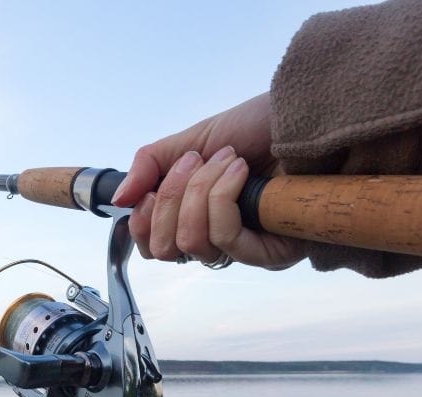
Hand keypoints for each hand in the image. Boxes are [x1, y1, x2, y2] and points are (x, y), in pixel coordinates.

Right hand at [110, 93, 306, 269]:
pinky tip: (240, 172)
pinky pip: (225, 238)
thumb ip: (149, 166)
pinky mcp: (271, 253)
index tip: (154, 188)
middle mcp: (219, 240)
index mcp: (197, 219)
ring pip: (193, 243)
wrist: (303, 117)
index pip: (154, 247)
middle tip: (196, 162)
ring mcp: (246, 249)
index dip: (144, 222)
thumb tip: (118, 201)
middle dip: (173, 199)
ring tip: (228, 160)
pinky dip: (223, 197)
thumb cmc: (258, 128)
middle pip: (167, 249)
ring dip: (202, 192)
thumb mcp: (192, 140)